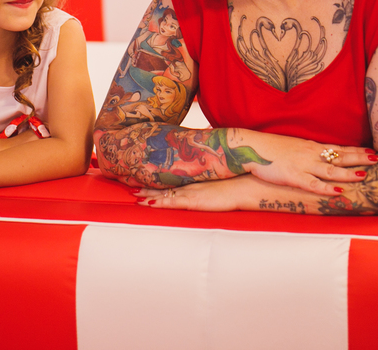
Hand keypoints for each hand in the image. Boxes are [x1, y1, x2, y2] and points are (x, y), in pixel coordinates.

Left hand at [134, 176, 250, 211]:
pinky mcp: (194, 201)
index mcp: (196, 180)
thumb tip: (211, 174)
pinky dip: (159, 203)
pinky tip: (148, 204)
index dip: (158, 179)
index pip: (173, 179)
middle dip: (147, 186)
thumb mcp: (222, 179)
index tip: (145, 177)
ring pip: (164, 194)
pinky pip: (172, 203)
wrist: (246, 185)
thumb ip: (213, 177)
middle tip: (131, 185)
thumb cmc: (237, 183)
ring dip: (148, 195)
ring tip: (134, 195)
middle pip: (164, 185)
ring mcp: (191, 192)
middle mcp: (190, 184)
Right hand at [246, 133, 377, 196]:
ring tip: (363, 175)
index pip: (339, 148)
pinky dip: (327, 188)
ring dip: (348, 172)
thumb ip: (309, 152)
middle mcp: (311, 154)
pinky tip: (338, 191)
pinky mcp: (294, 176)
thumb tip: (322, 156)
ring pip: (330, 170)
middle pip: (340, 156)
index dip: (356, 151)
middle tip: (377, 160)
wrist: (252, 148)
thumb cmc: (272, 149)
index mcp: (312, 147)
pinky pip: (313, 183)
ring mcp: (303, 165)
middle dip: (359, 158)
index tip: (371, 152)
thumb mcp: (295, 147)